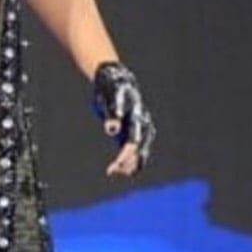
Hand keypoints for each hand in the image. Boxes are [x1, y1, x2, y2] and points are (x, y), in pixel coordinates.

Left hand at [90, 60, 155, 176]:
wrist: (117, 80)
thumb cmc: (111, 89)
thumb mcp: (109, 99)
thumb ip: (111, 115)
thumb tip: (112, 130)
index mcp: (137, 116)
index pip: (134, 142)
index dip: (125, 155)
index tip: (115, 165)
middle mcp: (143, 123)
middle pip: (139, 149)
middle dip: (128, 161)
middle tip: (112, 170)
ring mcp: (141, 127)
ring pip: (141, 151)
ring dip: (129, 163)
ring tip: (113, 171)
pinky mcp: (135, 131)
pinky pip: (136, 149)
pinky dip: (129, 160)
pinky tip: (118, 169)